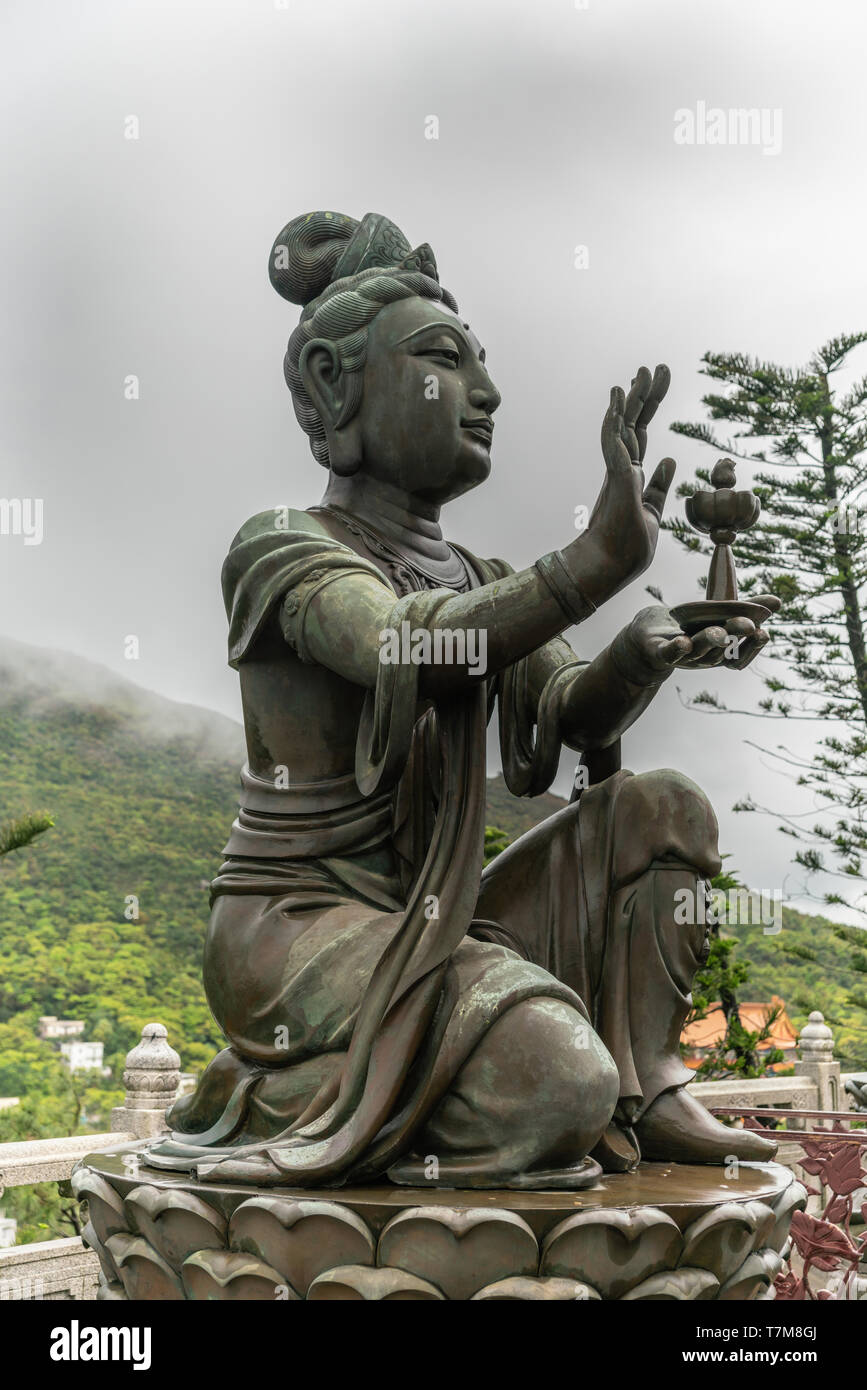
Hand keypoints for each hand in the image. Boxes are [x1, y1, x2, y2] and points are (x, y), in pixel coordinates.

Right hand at [575, 366, 675, 606]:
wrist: (611, 568)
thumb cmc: (628, 547)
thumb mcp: (653, 511)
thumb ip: (658, 485)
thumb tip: (669, 459)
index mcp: (631, 474)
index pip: (640, 431)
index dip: (649, 405)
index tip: (658, 380)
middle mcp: (621, 469)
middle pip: (633, 422)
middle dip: (645, 394)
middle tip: (655, 366)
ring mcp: (616, 474)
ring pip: (622, 428)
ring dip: (631, 399)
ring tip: (640, 373)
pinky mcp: (616, 481)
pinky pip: (613, 446)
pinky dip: (614, 422)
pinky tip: (617, 400)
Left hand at [612, 601, 779, 683]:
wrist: (647, 640)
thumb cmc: (687, 627)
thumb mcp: (717, 617)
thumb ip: (746, 610)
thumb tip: (778, 602)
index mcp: (719, 651)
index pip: (740, 655)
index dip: (752, 646)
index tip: (764, 632)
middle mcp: (704, 657)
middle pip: (722, 651)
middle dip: (735, 637)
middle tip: (747, 626)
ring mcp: (682, 657)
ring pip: (699, 651)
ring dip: (709, 641)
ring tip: (718, 631)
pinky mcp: (660, 652)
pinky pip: (669, 653)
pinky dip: (677, 649)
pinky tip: (683, 640)